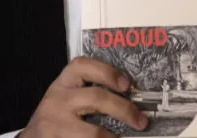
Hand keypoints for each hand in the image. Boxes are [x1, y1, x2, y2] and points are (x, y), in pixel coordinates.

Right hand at [22, 57, 147, 137]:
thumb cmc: (57, 116)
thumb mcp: (67, 98)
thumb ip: (90, 93)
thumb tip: (130, 99)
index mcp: (63, 83)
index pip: (82, 66)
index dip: (107, 72)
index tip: (126, 84)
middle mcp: (58, 100)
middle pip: (96, 98)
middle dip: (124, 110)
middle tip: (141, 121)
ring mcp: (55, 124)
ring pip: (93, 132)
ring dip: (114, 137)